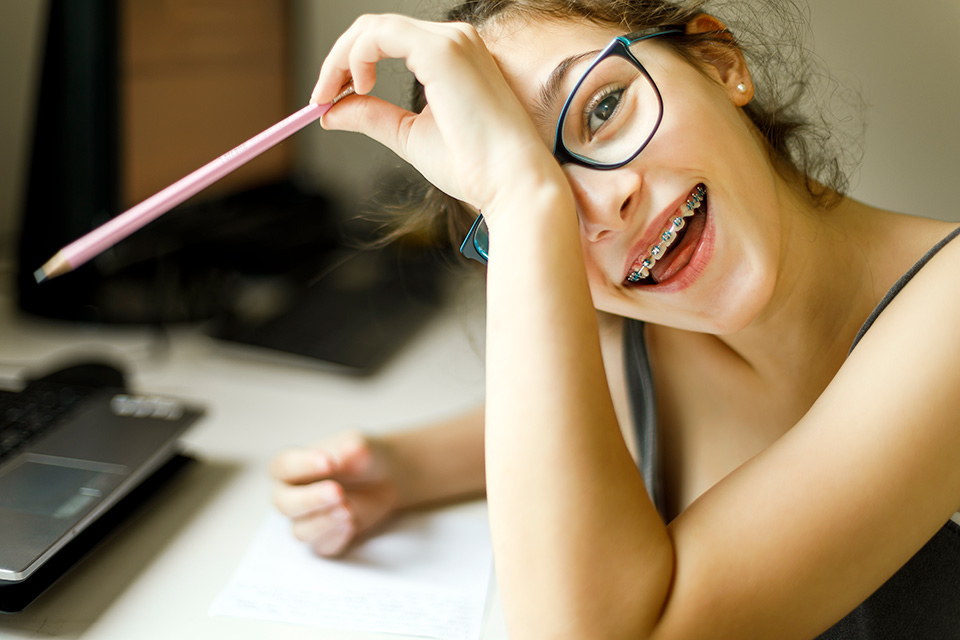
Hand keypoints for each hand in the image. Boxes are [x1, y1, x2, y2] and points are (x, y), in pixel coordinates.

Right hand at [270, 431, 399, 556]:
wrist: (383, 478)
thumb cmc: (360, 457)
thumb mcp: (360, 446)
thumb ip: (352, 449)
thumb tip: (349, 451)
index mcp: (290, 466)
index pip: (283, 466)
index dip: (302, 465)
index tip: (329, 462)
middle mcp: (291, 495)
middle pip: (285, 504)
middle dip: (311, 499)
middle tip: (337, 492)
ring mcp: (306, 519)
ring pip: (301, 531)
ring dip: (324, 522)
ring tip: (349, 510)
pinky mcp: (325, 538)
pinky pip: (322, 547)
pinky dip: (336, 538)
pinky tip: (351, 525)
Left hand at [311, 14, 561, 222]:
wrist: (510, 183)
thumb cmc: (475, 166)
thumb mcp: (410, 136)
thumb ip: (373, 117)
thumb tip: (331, 112)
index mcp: (453, 57)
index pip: (388, 41)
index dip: (351, 62)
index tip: (330, 96)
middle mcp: (454, 41)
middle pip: (377, 28)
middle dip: (339, 59)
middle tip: (320, 97)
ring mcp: (450, 42)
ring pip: (374, 27)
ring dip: (341, 57)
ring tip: (329, 96)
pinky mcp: (442, 52)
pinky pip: (380, 36)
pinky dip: (354, 57)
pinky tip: (355, 87)